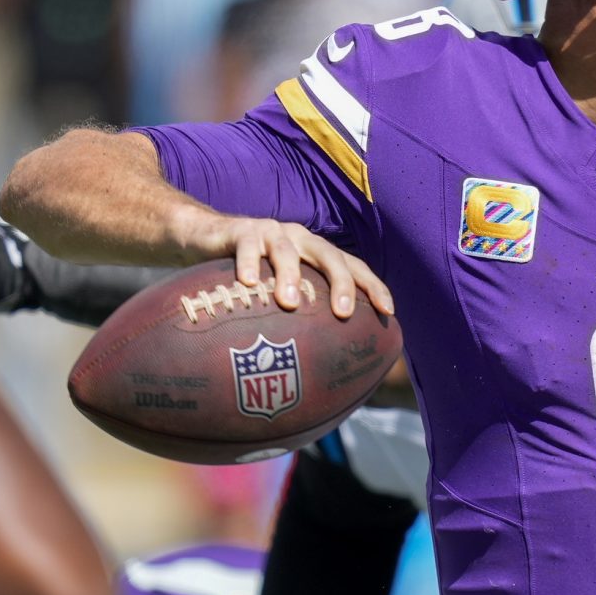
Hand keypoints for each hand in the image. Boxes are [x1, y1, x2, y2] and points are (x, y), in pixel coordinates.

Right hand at [178, 214, 394, 320]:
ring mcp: (272, 232)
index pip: (353, 266)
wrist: (207, 236)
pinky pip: (246, 246)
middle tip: (343, 314)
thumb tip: (315, 364)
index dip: (373, 286)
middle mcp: (300, 239)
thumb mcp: (278, 290)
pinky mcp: (241, 231)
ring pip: (287, 251)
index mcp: (316, 253)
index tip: (388, 312)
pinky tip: (248, 284)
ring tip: (289, 303)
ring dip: (290, 275)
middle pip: (330, 256)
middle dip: (341, 283)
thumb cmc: (250, 274)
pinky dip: (248, 263)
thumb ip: (299, 312)